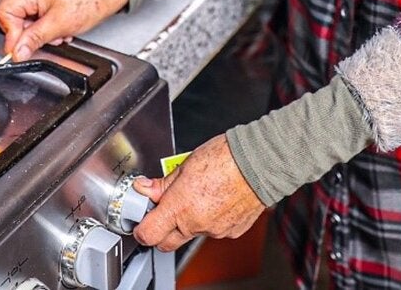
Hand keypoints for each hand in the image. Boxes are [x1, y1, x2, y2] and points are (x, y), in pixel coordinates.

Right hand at [0, 0, 128, 60]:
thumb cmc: (89, 1)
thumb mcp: (60, 26)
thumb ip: (34, 39)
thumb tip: (17, 52)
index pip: (4, 10)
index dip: (10, 32)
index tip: (18, 47)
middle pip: (5, 9)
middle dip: (19, 29)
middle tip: (34, 39)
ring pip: (15, 10)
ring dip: (30, 27)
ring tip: (50, 31)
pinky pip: (25, 6)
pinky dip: (35, 20)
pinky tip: (50, 25)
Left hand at [132, 134, 265, 251]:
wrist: (259, 163)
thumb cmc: (226, 158)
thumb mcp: (185, 164)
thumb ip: (163, 183)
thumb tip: (145, 188)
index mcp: (180, 206)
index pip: (148, 234)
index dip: (141, 228)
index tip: (141, 219)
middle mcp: (196, 223)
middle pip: (166, 243)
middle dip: (160, 230)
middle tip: (163, 209)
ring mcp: (214, 230)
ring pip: (191, 234)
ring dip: (187, 221)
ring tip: (197, 195)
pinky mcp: (231, 232)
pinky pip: (212, 230)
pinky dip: (209, 219)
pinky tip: (215, 199)